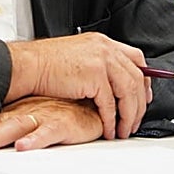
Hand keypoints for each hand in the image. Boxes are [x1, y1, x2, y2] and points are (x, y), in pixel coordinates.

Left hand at [0, 97, 102, 151]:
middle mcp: (25, 113)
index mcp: (16, 113)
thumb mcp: (32, 116)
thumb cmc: (61, 110)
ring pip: (15, 127)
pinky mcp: (62, 123)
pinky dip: (35, 139)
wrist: (92, 103)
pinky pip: (47, 132)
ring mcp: (42, 116)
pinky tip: (24, 146)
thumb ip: (9, 126)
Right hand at [6, 33, 152, 139]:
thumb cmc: (47, 64)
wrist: (29, 65)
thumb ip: (98, 64)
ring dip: (128, 114)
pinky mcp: (94, 76)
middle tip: (136, 119)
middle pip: (137, 77)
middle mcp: (106, 49)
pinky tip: (109, 130)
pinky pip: (110, 104)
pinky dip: (111, 120)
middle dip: (140, 102)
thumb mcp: (80, 55)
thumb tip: (111, 83)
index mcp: (104, 43)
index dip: (144, 79)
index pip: (136, 58)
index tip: (144, 96)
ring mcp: (102, 61)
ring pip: (128, 92)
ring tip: (124, 130)